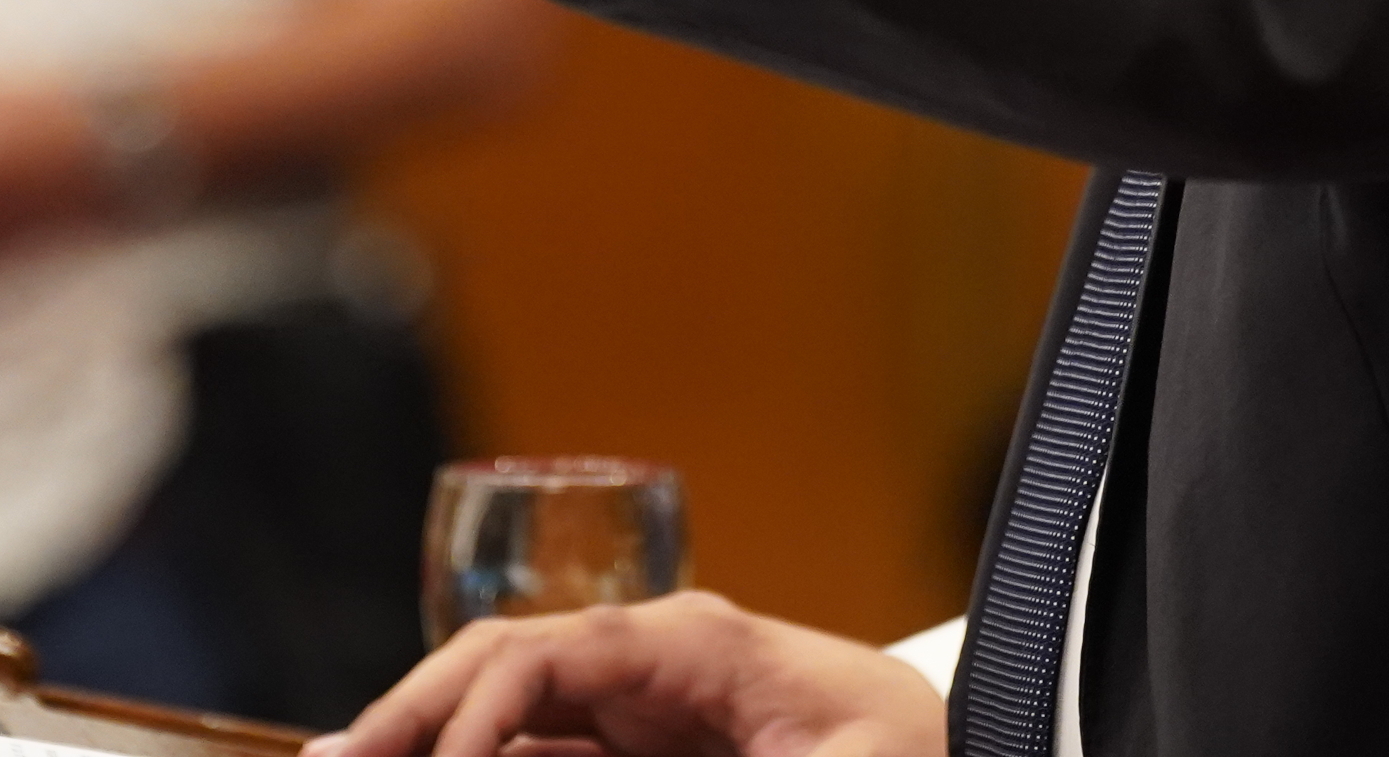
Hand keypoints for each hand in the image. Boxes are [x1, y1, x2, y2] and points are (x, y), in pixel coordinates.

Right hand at [307, 595, 942, 756]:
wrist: (977, 750)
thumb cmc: (927, 754)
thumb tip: (545, 755)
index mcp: (693, 642)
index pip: (543, 655)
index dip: (466, 715)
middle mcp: (654, 663)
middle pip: (502, 673)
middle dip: (411, 715)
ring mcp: (647, 710)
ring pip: (512, 722)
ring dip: (436, 745)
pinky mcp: (652, 752)